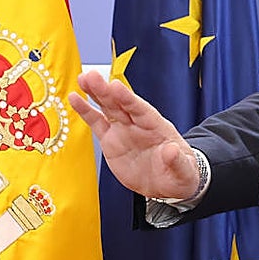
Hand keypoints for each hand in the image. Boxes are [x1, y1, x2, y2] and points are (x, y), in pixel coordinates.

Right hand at [68, 70, 199, 199]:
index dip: (127, 98)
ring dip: (95, 94)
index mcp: (157, 126)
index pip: (140, 110)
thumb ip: (177, 161)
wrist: (167, 183)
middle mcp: (138, 124)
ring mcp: (124, 130)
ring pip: (108, 108)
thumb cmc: (180, 172)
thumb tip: (171, 151)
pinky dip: (86, 111)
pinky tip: (75, 98)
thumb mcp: (184, 170)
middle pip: (121, 104)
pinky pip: (97, 123)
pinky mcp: (111, 141)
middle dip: (106, 90)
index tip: (115, 86)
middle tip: (91, 76)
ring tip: (82, 79)